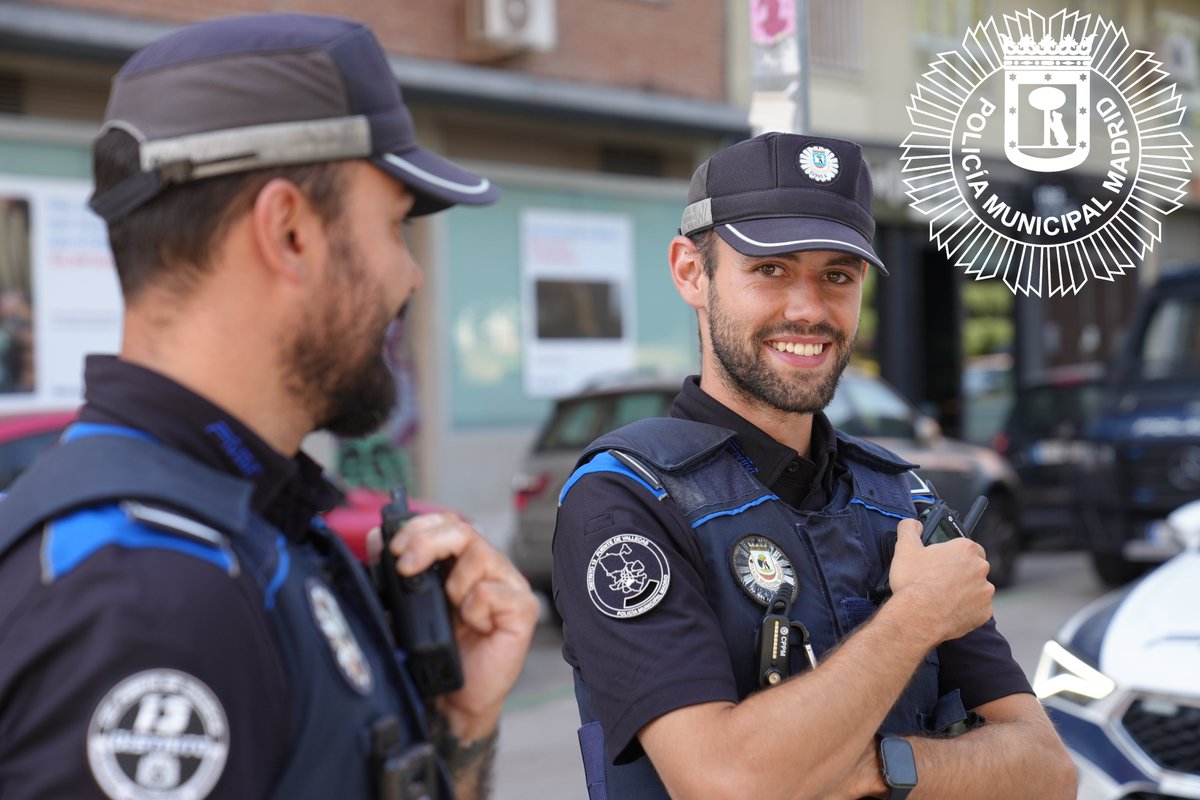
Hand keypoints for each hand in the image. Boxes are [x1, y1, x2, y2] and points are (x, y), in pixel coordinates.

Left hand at [385, 513, 538, 739]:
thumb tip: (377, 537)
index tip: (393, 548)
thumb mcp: (407, 607)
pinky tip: (476, 627)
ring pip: (480, 555)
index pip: (448, 523)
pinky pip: (491, 592)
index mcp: (462, 562)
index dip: (420, 526)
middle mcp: (488, 568)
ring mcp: (509, 586)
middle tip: (405, 566)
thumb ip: (395, 572)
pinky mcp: (523, 609)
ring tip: (453, 611)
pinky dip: (474, 608)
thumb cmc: (436, 652)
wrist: (454, 699)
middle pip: (465, 529)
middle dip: (428, 542)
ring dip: (453, 584)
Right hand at [887, 518, 993, 644]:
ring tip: (944, 598)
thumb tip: (913, 524)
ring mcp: (985, 591)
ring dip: (966, 591)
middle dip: (962, 573)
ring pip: (978, 588)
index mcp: (965, 549)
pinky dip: (968, 610)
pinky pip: (979, 609)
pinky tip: (951, 611)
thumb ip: (909, 529)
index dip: (954, 555)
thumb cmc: (914, 582)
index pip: (968, 547)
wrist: (918, 616)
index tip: (943, 563)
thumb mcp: (904, 548)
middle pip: (975, 567)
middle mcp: (980, 568)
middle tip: (942, 581)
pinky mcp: (984, 612)